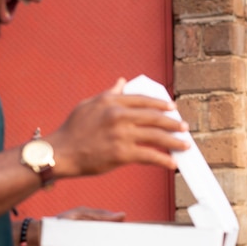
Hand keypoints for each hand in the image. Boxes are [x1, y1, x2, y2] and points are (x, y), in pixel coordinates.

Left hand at [30, 207, 128, 245]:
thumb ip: (102, 217)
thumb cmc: (64, 223)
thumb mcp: (82, 214)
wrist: (43, 238)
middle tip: (106, 242)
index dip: (131, 237)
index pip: (123, 236)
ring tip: (72, 243)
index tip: (134, 234)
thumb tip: (123, 216)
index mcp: (104, 232)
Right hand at [47, 78, 189, 177]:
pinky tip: (171, 163)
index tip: (172, 107)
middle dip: (172, 122)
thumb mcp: (89, 105)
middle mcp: (119, 116)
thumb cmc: (73, 130)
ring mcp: (122, 135)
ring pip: (156, 136)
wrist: (61, 153)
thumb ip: (109, 94)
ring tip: (185, 145)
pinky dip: (163, 160)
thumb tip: (122, 82)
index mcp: (112, 102)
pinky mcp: (122, 154)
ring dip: (174, 141)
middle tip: (184, 127)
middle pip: (154, 117)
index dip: (160, 104)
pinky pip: (149, 156)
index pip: (143, 100)